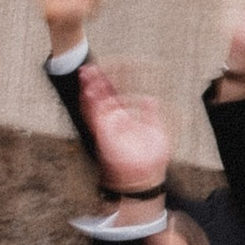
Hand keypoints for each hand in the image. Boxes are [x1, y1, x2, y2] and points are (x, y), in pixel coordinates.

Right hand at [79, 71, 171, 195]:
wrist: (146, 178)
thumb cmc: (150, 160)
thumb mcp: (156, 131)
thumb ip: (152, 114)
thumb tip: (152, 98)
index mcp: (125, 119)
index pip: (115, 96)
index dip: (113, 82)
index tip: (110, 69)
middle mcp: (113, 122)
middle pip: (101, 97)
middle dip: (96, 81)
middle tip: (91, 66)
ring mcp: (108, 128)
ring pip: (94, 104)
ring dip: (90, 89)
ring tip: (87, 73)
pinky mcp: (104, 135)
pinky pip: (94, 118)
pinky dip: (91, 105)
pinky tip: (89, 92)